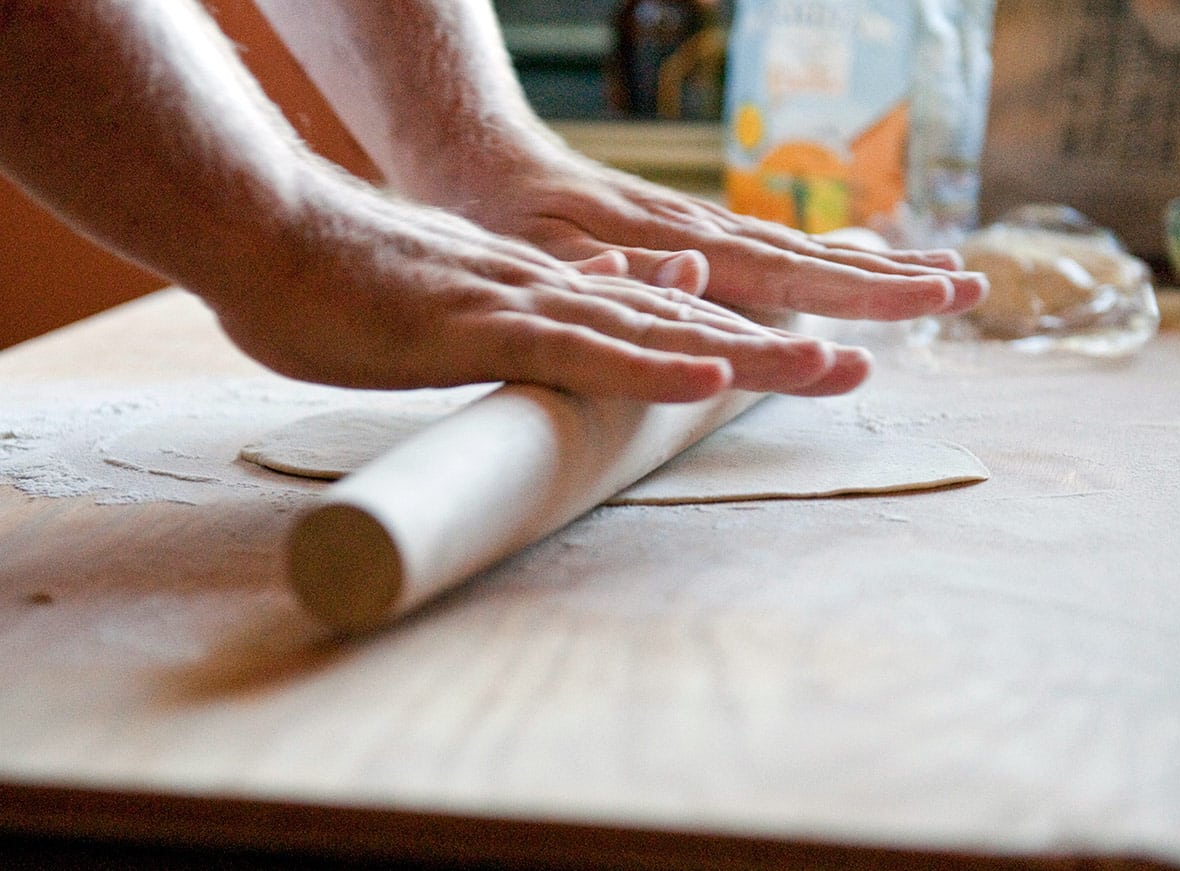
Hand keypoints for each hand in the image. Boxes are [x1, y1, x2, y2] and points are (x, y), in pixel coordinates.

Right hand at [213, 175, 871, 401]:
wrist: (268, 231)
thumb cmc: (350, 281)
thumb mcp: (461, 308)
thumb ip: (535, 314)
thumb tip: (602, 311)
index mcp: (554, 295)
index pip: (670, 320)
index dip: (745, 340)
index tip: (814, 357)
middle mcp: (555, 293)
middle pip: (689, 324)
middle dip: (778, 349)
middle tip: (862, 364)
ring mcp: (521, 305)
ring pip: (655, 333)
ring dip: (745, 357)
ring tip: (830, 371)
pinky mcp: (477, 326)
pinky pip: (576, 351)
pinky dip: (646, 367)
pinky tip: (708, 377)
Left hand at [455, 147, 987, 322]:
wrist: (484, 158)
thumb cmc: (503, 217)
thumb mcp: (535, 250)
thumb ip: (602, 272)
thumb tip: (681, 279)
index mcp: (675, 242)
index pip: (782, 272)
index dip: (853, 294)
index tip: (925, 301)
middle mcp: (703, 232)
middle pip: (812, 260)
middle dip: (894, 281)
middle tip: (974, 290)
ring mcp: (702, 230)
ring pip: (802, 252)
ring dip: (876, 269)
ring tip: (946, 279)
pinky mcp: (693, 232)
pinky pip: (773, 250)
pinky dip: (827, 263)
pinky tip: (859, 267)